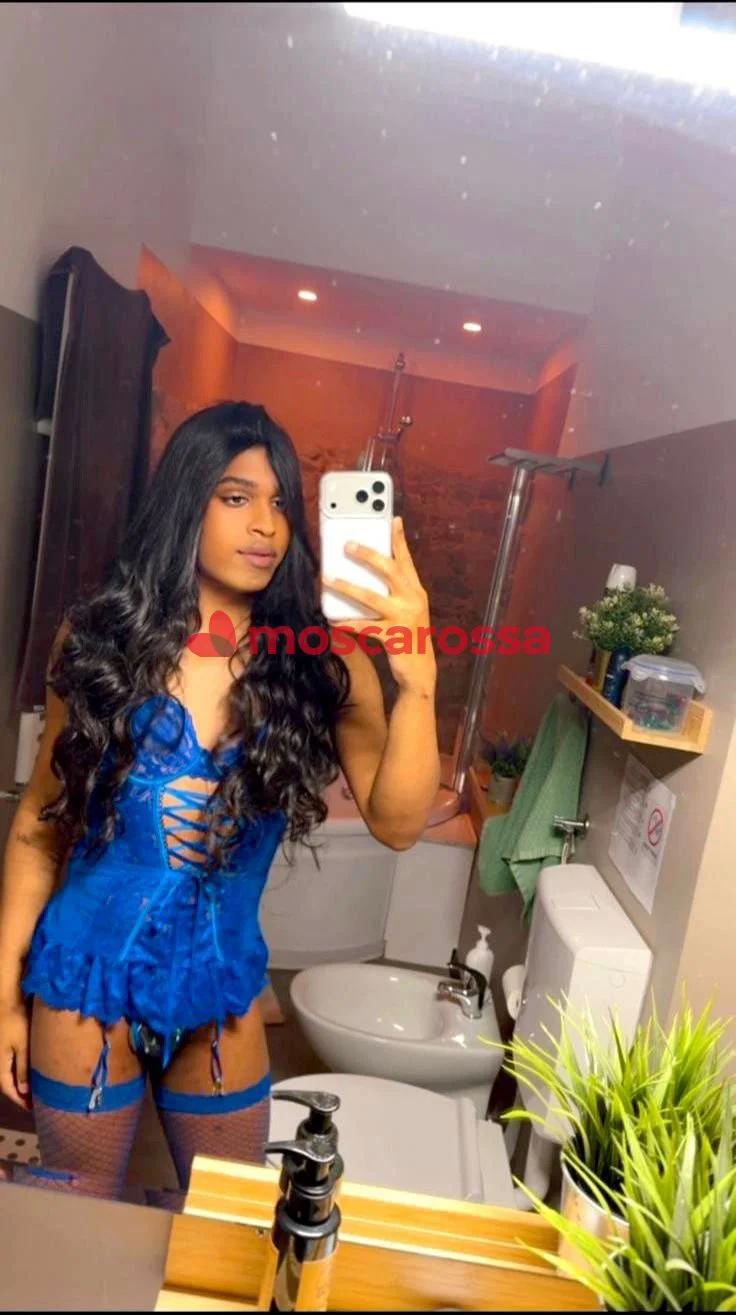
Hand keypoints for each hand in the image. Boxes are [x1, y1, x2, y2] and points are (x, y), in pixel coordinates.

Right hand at [0, 1003, 30, 1110]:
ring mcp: (1, 1052)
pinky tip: (29, 1071)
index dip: (20, 1100)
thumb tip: (23, 1092)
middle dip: (20, 1094)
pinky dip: (19, 1072)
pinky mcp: (5, 1044)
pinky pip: (11, 1064)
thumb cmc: (16, 1022)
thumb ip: (22, 1069)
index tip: (32, 1109)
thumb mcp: (22, 1046)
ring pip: (9, 1074)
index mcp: (0, 1065)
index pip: (8, 1089)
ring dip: (20, 1083)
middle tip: (35, 1102)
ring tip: (34, 1090)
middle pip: (8, 1083)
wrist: (7, 1000)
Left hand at [323, 516, 436, 693]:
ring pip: (371, 597)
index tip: (393, 519)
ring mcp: (404, 617)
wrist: (421, 670)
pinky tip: (334, 620)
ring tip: (329, 579)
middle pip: (390, 570)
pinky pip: (365, 626)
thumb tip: (364, 577)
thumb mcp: (408, 610)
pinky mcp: (393, 636)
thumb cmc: (409, 637)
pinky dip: (348, 623)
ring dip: (347, 587)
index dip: (399, 539)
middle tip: (348, 545)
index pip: (406, 560)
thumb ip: (394, 593)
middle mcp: (413, 600)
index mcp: (416, 591)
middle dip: (368, 555)